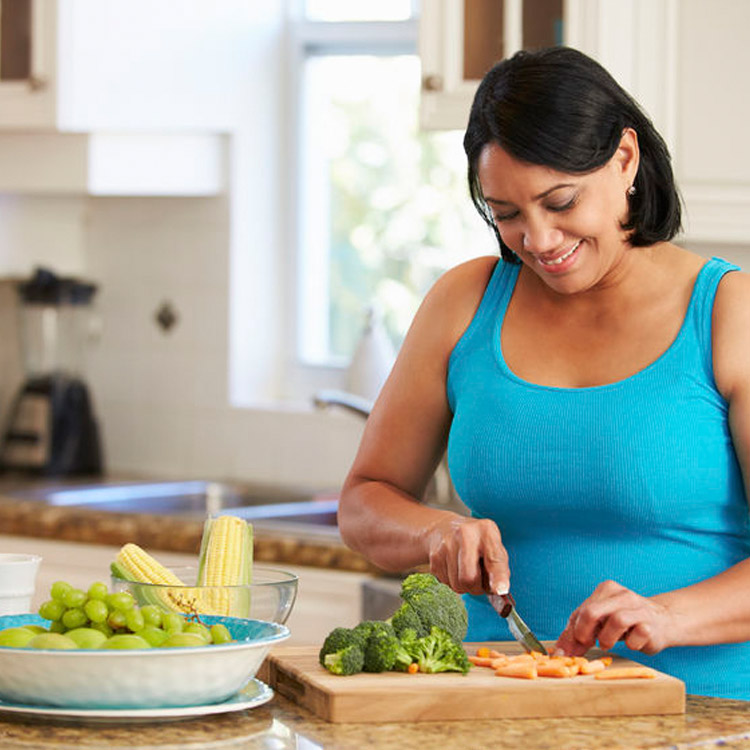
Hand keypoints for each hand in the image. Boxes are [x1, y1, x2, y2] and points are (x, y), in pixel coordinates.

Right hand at [422, 515, 508, 595]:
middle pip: (470, 578)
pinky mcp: (434, 556)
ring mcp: (446, 544)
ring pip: (457, 584)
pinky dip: (453, 581)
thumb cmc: (476, 542)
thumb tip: (500, 590)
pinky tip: (454, 568)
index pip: (494, 558)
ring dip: (464, 586)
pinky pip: (446, 583)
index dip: (498, 577)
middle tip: (479, 581)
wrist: (444, 528)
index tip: (500, 589)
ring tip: (466, 571)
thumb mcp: (494, 546)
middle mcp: (465, 534)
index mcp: (486, 530)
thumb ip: (500, 568)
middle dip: (477, 588)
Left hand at [554, 580, 675, 655]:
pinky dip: (630, 645)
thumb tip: (560, 653)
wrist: (664, 621)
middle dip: (585, 633)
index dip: (574, 631)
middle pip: (593, 612)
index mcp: (606, 589)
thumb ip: (579, 633)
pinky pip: (636, 637)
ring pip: (616, 621)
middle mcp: (622, 595)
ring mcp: (639, 608)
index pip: (582, 610)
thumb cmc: (626, 622)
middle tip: (588, 643)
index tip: (572, 647)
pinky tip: (632, 642)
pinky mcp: (651, 625)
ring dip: (607, 639)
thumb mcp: (601, 622)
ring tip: (608, 643)